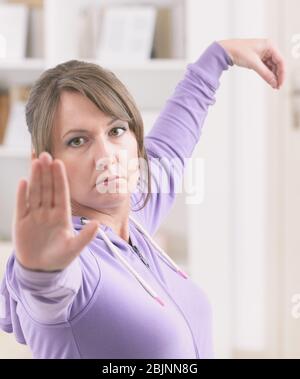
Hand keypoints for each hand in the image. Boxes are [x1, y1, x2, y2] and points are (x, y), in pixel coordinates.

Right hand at [13, 152, 98, 271]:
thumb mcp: (74, 248)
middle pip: (47, 188)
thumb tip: (97, 225)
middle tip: (46, 154)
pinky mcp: (21, 222)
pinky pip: (21, 205)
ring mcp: (34, 215)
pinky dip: (22, 194)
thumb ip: (85, 237)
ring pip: (35, 192)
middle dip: (47, 172)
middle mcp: (48, 212)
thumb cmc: (60, 258)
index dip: (60, 178)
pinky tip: (23, 181)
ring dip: (35, 177)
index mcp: (62, 215)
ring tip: (35, 161)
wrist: (41, 270)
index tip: (59, 163)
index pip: (61, 193)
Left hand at [218, 38, 285, 88]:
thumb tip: (273, 82)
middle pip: (277, 64)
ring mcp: (263, 53)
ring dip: (273, 76)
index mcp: (269, 45)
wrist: (226, 50)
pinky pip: (266, 67)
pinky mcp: (258, 58)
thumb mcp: (253, 64)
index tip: (280, 83)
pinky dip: (267, 74)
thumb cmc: (239, 51)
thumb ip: (265, 73)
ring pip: (272, 66)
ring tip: (273, 85)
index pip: (280, 61)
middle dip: (277, 75)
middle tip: (277, 87)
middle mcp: (268, 48)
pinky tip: (268, 80)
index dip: (282, 73)